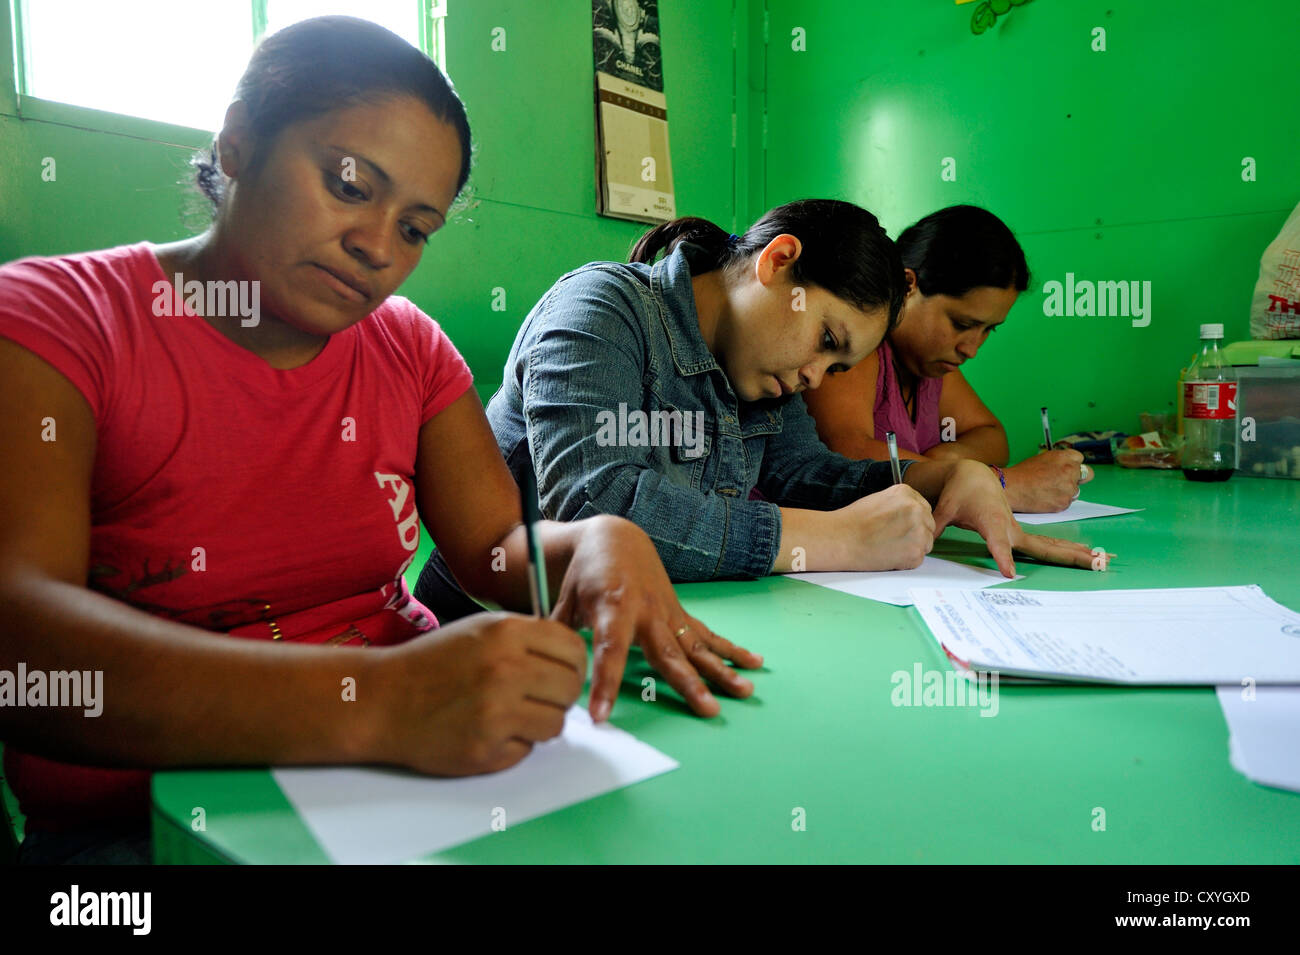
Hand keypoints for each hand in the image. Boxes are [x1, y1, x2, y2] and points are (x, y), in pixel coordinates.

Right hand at [377, 611, 586, 775]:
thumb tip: (572, 659)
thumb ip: (527, 638)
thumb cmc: (432, 663)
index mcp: (507, 633)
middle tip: (536, 698)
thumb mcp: (480, 630)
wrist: (381, 700)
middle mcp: (506, 670)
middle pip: (570, 689)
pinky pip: (527, 750)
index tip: (560, 672)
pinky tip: (487, 731)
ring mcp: (497, 712)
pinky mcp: (486, 749)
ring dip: (539, 723)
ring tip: (509, 715)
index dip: (573, 664)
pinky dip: (514, 745)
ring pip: (556, 724)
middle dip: (559, 696)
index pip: (574, 650)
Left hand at [550, 515, 762, 720]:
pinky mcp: (679, 614)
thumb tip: (541, 666)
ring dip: (722, 670)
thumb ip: (555, 633)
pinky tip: (754, 664)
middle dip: (688, 685)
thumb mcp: (563, 598)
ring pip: (697, 647)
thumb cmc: (585, 573)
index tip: (602, 715)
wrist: (615, 538)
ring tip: (742, 692)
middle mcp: (646, 611)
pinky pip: (707, 635)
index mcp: (612, 608)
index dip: (606, 683)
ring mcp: (668, 613)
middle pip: (669, 654)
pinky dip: (731, 650)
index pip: (609, 651)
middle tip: (706, 710)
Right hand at [835, 483, 935, 569]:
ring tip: (888, 547)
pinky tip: (888, 556)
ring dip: (912, 547)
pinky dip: (905, 561)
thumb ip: (900, 505)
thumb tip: (911, 517)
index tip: (898, 527)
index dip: (911, 520)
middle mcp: (917, 509)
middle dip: (915, 534)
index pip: (924, 508)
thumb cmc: (853, 521)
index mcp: (907, 493)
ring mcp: (919, 532)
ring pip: (926, 543)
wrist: (841, 539)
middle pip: (929, 525)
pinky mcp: (916, 553)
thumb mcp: (878, 499)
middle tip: (892, 539)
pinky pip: (918, 559)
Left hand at [933, 460, 1107, 576]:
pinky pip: (1046, 544)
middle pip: (1041, 546)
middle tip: (1095, 563)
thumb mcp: (943, 508)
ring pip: (1050, 545)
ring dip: (1075, 554)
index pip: (998, 545)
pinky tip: (1086, 557)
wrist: (972, 476)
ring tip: (1103, 561)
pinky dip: (1066, 551)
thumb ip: (934, 526)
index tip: (1010, 574)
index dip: (1002, 558)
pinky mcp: (1021, 533)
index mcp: (992, 523)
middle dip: (1066, 555)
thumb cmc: (958, 492)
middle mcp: (1011, 528)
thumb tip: (923, 543)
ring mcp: (1019, 531)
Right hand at [1002, 450, 1092, 511]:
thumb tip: (1069, 467)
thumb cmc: (1022, 474)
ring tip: (1047, 490)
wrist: (1011, 488)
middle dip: (1077, 478)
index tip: (1068, 469)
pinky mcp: (1064, 502)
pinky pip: (1067, 502)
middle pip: (1086, 475)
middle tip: (1063, 481)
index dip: (1073, 465)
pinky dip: (1058, 502)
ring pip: (1076, 491)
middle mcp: (1070, 471)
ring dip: (1066, 491)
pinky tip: (1045, 498)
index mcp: (1064, 457)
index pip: (1080, 459)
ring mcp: (1068, 488)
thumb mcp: (1042, 458)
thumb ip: (1059, 461)